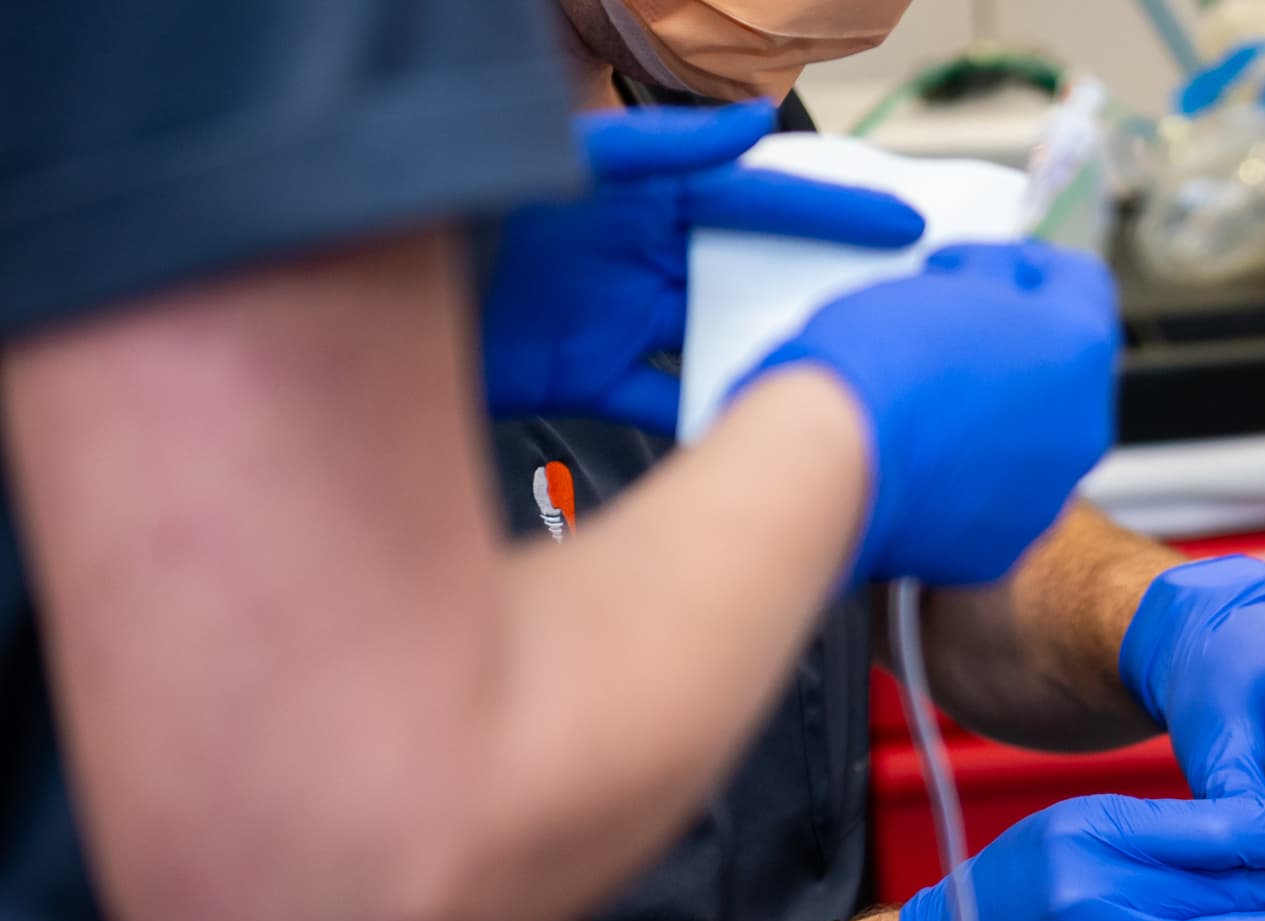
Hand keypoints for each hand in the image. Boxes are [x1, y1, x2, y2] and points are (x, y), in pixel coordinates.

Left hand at [481, 101, 924, 431]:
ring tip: (830, 380)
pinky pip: (662, 397)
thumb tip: (748, 125)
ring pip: (716, 339)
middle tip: (888, 313)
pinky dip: (702, 417)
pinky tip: (743, 434)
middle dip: (816, 290)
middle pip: (747, 271)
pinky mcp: (585, 374)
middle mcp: (633, 252)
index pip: (753, 195)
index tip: (898, 225)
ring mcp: (613, 316)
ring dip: (768, 360)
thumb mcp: (562, 164)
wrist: (347, 287)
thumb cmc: (449, 206)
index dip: (828, 210)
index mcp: (638, 192)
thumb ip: (654, 146)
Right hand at [740, 242, 1119, 586]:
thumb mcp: (944, 282)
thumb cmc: (874, 365)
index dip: (1022, 266)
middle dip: (1012, 348)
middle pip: (1061, 372)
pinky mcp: (1001, 548)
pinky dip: (964, 482)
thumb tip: (1002, 287)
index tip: (982, 269)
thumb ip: (992, 282)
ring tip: (922, 404)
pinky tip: (916, 460)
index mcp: (1080, 348)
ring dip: (991, 420)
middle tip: (944, 335)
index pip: (1078, 284)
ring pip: (1030, 444)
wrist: (827, 460)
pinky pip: (993, 502)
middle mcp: (1082, 428)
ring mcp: (1046, 496)